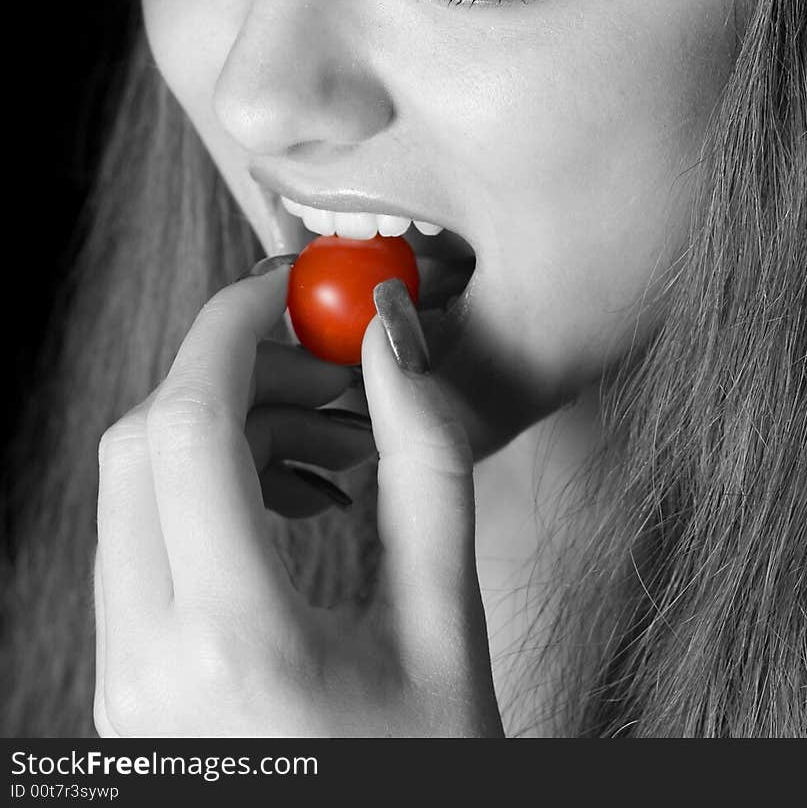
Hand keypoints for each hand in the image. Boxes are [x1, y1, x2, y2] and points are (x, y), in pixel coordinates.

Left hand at [93, 266, 503, 736]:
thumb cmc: (422, 778)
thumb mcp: (448, 625)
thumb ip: (425, 464)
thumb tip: (391, 339)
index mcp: (229, 645)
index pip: (192, 423)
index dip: (237, 325)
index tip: (292, 285)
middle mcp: (144, 664)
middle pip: (145, 443)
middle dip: (234, 375)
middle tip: (327, 363)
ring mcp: (122, 685)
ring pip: (136, 491)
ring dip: (227, 434)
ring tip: (335, 438)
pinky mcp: (127, 691)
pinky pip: (143, 549)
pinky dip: (211, 495)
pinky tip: (300, 499)